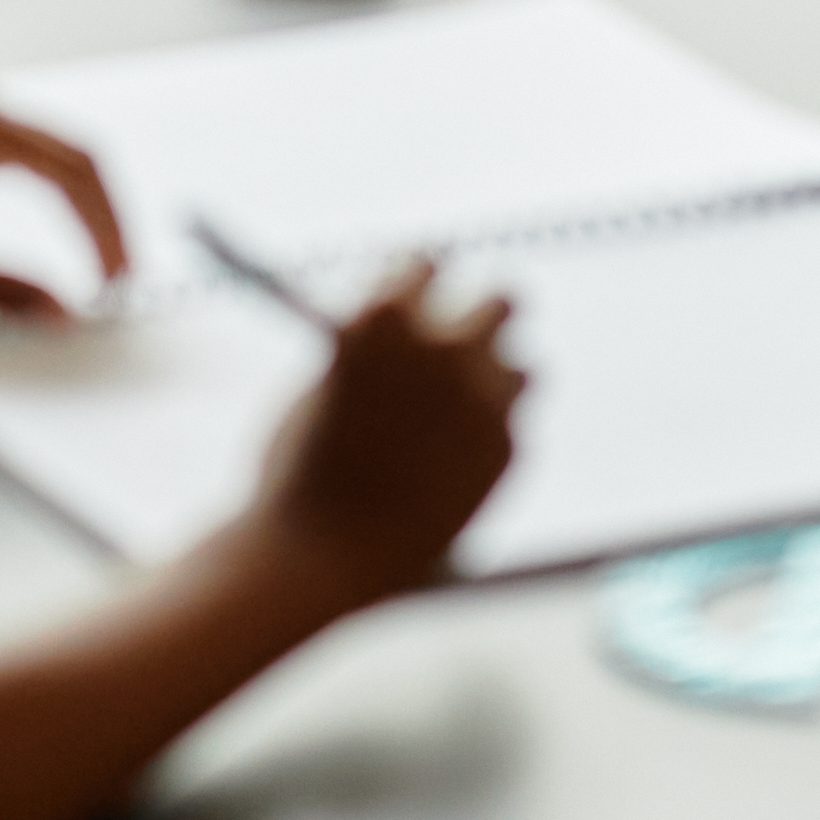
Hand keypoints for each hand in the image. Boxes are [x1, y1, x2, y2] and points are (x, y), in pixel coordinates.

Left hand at [0, 103, 128, 322]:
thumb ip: (6, 287)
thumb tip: (66, 314)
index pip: (75, 170)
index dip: (106, 229)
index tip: (117, 281)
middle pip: (71, 156)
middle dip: (101, 217)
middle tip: (119, 275)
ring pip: (47, 155)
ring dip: (77, 205)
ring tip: (95, 259)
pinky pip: (17, 157)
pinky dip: (44, 194)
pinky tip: (51, 229)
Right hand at [248, 264, 526, 602]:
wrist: (313, 558)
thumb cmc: (297, 470)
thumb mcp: (324, 385)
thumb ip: (376, 350)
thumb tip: (414, 334)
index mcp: (386, 314)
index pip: (428, 261)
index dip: (417, 283)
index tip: (419, 298)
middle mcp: (445, 346)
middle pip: (504, 299)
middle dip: (485, 316)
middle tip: (469, 338)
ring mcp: (482, 400)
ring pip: (522, 369)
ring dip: (494, 384)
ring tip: (457, 417)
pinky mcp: (505, 452)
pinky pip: (511, 428)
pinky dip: (487, 440)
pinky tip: (451, 466)